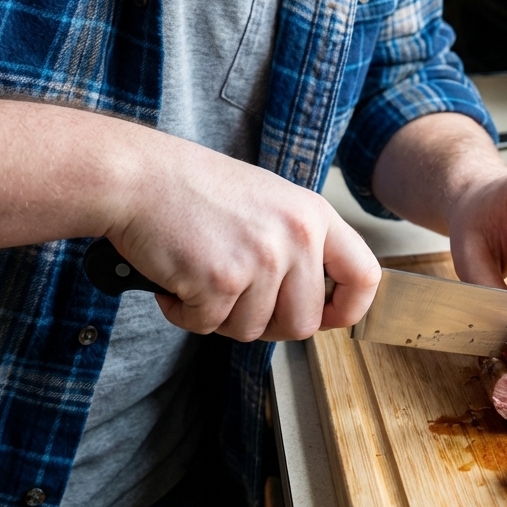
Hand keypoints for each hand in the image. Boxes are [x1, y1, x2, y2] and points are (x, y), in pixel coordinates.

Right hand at [109, 136, 380, 341]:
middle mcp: (298, 236)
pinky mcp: (222, 279)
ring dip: (221, 316)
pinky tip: (177, 277)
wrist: (141, 176)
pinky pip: (208, 327)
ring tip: (202, 274)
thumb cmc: (197, 189)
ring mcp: (262, 258)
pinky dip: (186, 313)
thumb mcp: (271, 204)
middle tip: (236, 300)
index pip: (364, 276)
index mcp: (315, 216)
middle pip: (304, 322)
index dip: (348, 309)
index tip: (326, 317)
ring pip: (253, 331)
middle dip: (267, 324)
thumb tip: (316, 303)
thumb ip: (299, 246)